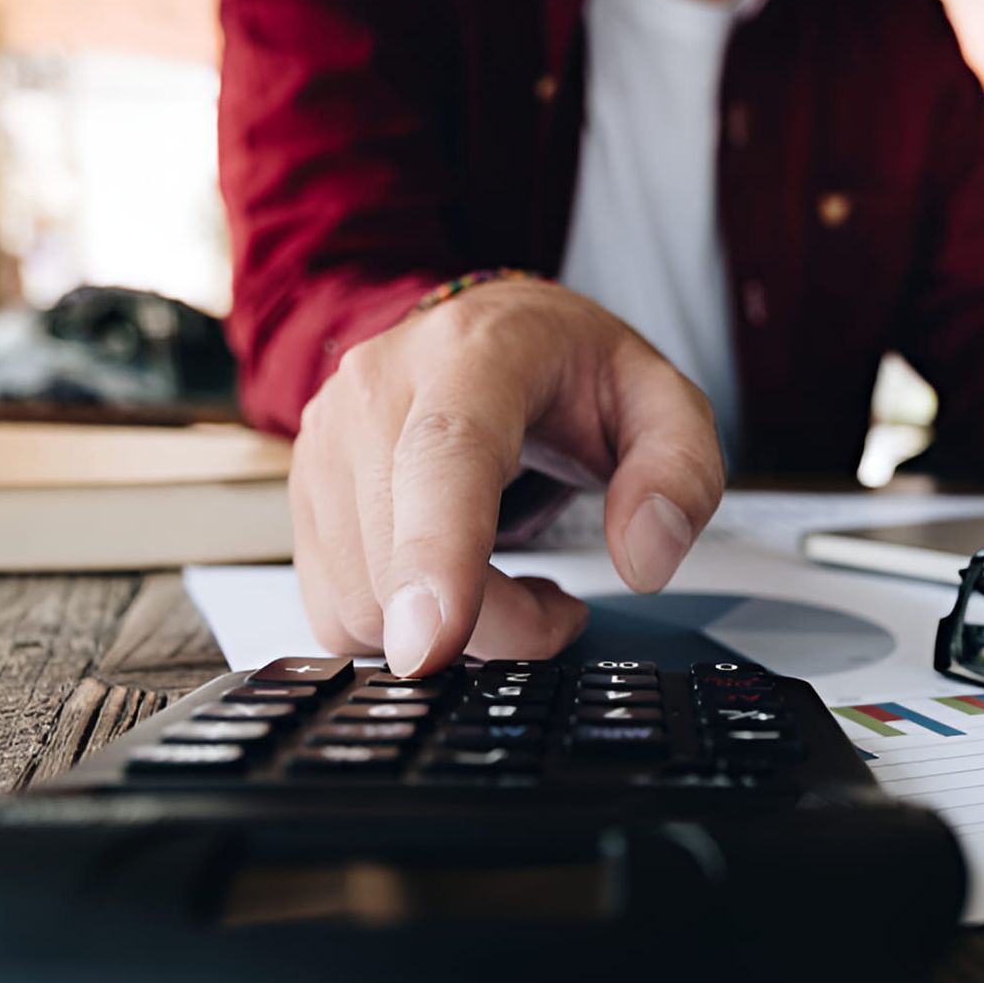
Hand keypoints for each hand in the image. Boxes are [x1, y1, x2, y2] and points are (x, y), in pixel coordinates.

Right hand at [290, 281, 724, 675]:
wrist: (489, 339)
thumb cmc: (574, 376)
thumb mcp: (665, 406)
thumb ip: (680, 476)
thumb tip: (644, 560)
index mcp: (473, 353)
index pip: (442, 456)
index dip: (435, 557)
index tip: (432, 643)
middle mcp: (377, 389)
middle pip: (399, 554)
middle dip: (490, 625)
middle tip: (559, 609)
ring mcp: (325, 443)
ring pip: (361, 600)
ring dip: (449, 631)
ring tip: (511, 583)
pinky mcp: (303, 497)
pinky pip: (338, 611)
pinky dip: (402, 628)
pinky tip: (455, 586)